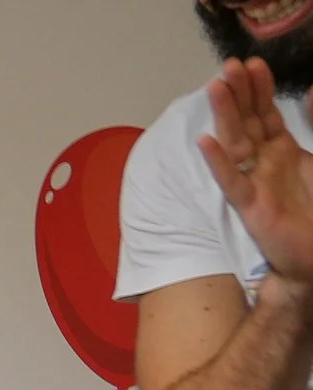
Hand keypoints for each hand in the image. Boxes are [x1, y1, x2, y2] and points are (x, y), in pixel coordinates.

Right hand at [201, 57, 312, 284]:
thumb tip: (310, 90)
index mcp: (283, 151)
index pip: (266, 114)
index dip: (260, 90)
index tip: (252, 64)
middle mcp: (265, 163)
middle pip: (248, 122)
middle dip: (238, 93)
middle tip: (228, 65)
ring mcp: (255, 183)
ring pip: (237, 143)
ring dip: (226, 115)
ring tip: (215, 87)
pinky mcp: (251, 207)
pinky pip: (232, 181)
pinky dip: (219, 162)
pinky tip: (206, 142)